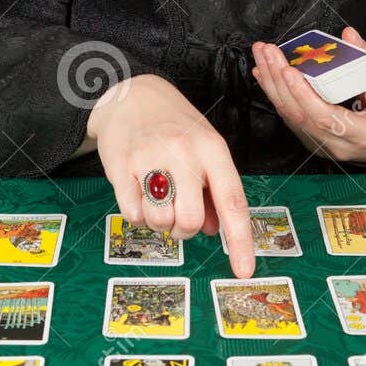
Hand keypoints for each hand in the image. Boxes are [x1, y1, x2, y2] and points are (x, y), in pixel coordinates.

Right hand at [87, 74, 254, 276]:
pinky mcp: (121, 165)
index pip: (232, 201)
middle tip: (178, 212)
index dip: (241, 241)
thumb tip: (216, 231)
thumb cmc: (175, 126)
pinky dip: (137, 215)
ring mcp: (151, 158)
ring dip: (159, 222)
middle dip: (185, 229)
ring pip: (161, 222)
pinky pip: (132, 215)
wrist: (131, 95)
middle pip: (192, 221)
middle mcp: (184, 152)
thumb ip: (214, 190)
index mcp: (212, 149)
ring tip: (158, 199)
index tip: (244, 271)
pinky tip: (139, 193)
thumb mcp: (204, 150)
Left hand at [251, 26, 365, 166]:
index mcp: (357, 133)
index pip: (324, 116)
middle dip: (278, 78)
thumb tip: (349, 34)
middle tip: (268, 51)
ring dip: (270, 82)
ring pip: (287, 114)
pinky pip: (286, 115)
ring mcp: (316, 143)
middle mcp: (333, 142)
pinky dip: (273, 92)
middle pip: (298, 112)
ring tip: (261, 56)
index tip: (288, 70)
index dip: (303, 93)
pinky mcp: (306, 139)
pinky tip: (263, 74)